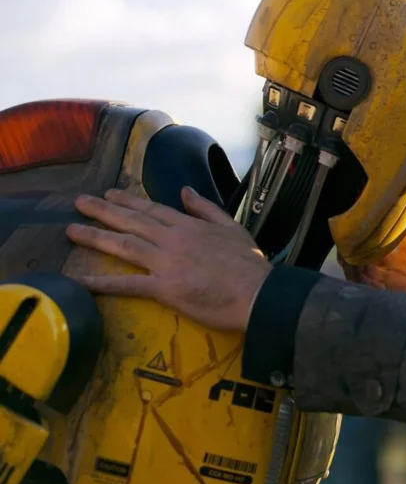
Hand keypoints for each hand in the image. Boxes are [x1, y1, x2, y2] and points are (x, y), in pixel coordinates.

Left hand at [65, 187, 271, 331]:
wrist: (256, 292)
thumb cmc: (248, 263)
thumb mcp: (232, 227)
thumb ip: (206, 208)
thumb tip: (185, 191)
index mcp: (189, 225)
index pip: (152, 209)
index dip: (128, 200)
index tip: (109, 194)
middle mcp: (172, 240)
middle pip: (132, 221)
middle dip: (103, 210)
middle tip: (79, 203)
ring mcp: (166, 263)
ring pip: (124, 246)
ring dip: (95, 237)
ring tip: (72, 231)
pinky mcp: (164, 289)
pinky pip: (129, 285)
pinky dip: (105, 283)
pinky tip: (83, 280)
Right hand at [349, 170, 405, 310]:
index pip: (380, 225)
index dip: (365, 220)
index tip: (353, 211)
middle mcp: (397, 255)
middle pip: (365, 247)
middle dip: (351, 243)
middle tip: (344, 237)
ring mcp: (395, 274)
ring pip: (362, 267)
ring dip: (352, 262)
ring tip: (347, 256)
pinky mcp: (397, 293)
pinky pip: (371, 288)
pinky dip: (361, 281)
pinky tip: (358, 275)